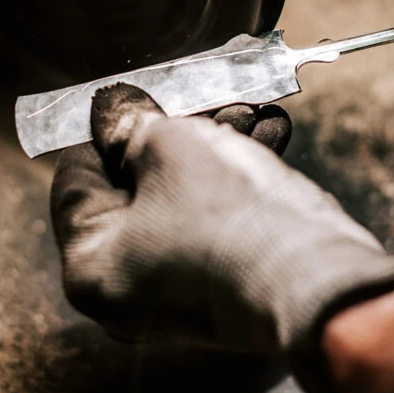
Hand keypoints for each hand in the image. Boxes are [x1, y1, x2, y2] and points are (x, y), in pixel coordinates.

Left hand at [50, 84, 393, 392]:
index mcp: (90, 267)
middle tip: (203, 96)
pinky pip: (217, 225)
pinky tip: (270, 136)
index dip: (105, 129)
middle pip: (135, 189)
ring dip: (216, 148)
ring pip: (183, 202)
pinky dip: (238, 181)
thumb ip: (132, 124)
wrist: (317, 278)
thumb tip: (111, 110)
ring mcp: (179, 296)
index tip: (136, 97)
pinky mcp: (226, 290)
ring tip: (251, 109)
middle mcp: (126, 292)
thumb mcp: (171, 146)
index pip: (76, 181)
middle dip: (177, 132)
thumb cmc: (230, 217)